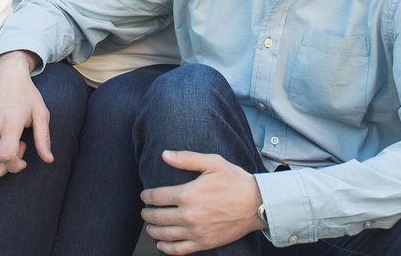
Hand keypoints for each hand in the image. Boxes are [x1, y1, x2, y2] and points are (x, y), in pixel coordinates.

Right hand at [0, 51, 51, 174]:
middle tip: (21, 147)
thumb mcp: (40, 114)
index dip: (15, 166)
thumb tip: (49, 160)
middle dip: (9, 160)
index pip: (7, 157)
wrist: (5, 73)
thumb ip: (43, 139)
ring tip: (11, 139)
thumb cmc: (26, 93)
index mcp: (10, 123)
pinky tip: (1, 133)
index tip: (23, 162)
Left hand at [140, 151, 263, 254]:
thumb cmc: (235, 181)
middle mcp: (189, 215)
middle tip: (144, 211)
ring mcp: (196, 231)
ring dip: (153, 230)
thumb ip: (186, 158)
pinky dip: (167, 248)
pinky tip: (161, 245)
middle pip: (158, 217)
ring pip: (165, 234)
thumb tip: (165, 154)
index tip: (144, 195)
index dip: (147, 196)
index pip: (157, 197)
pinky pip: (179, 250)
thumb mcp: (212, 162)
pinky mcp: (204, 243)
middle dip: (147, 214)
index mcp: (187, 194)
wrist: (256, 204)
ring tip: (149, 227)